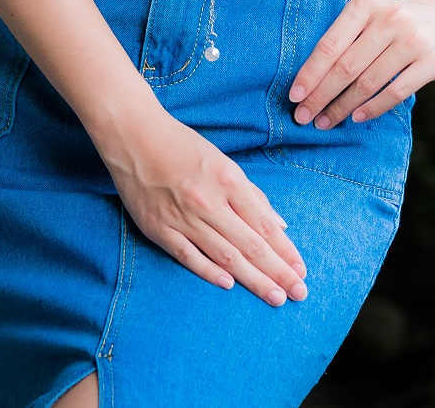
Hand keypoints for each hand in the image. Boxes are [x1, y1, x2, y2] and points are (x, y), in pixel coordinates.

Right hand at [93, 102, 308, 305]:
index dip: (285, 251)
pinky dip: (210, 272)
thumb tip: (279, 225)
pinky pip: (188, 256)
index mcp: (228, 180)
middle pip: (250, 244)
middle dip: (278, 272)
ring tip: (275, 297)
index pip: (264, 224)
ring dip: (253, 279)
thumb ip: (251, 194)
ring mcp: (183, 217)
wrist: (133, 137)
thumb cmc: (182, 146)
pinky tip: (229, 285)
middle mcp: (208, 201)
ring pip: (225, 255)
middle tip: (299, 293)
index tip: (301, 270)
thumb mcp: (223, 162)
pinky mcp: (159, 228)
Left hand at [288, 0, 434, 129]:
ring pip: (368, 82)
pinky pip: (396, 92)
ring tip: (325, 121)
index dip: (310, 73)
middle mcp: (389, 20)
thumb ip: (342, 39)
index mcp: (365, 4)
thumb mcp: (366, 14)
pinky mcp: (432, 62)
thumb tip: (308, 81)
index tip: (294, 96)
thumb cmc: (390, 19)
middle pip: (346, 67)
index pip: (330, 45)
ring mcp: (412, 41)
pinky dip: (373, 107)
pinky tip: (356, 116)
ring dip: (342, 107)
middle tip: (303, 116)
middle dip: (321, 95)